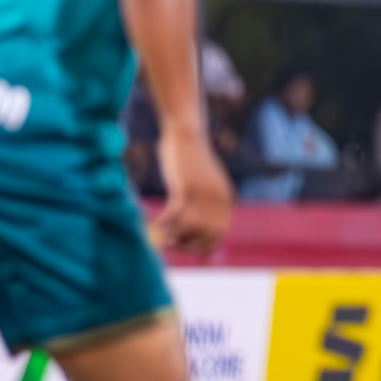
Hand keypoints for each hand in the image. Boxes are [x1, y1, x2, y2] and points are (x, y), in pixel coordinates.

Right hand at [156, 130, 232, 253]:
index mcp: (226, 198)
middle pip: (206, 235)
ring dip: (174, 236)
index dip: (202, 245)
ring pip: (189, 228)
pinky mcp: (185, 186)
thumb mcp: (205, 182)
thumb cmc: (191, 159)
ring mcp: (203, 193)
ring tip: (162, 237)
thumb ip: (205, 202)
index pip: (219, 233)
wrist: (187, 132)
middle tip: (171, 244)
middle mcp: (218, 198)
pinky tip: (154, 225)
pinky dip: (164, 223)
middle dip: (188, 244)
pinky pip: (174, 214)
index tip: (186, 248)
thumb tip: (194, 225)